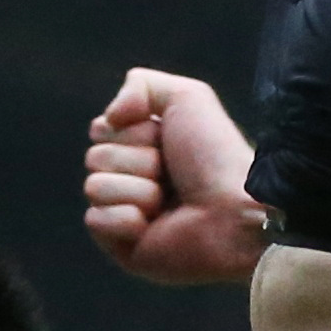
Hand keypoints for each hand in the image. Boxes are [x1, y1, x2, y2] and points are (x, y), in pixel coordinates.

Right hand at [82, 71, 270, 286]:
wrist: (235, 211)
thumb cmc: (217, 157)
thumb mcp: (188, 98)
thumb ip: (141, 84)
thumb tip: (109, 117)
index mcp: (145, 146)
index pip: (102, 128)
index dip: (129, 130)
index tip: (164, 137)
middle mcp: (134, 178)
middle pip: (95, 156)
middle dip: (136, 159)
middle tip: (171, 174)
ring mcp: (126, 213)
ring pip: (94, 186)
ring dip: (137, 189)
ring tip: (167, 202)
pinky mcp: (122, 246)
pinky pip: (95, 220)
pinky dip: (124, 219)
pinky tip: (152, 225)